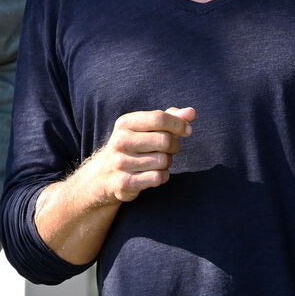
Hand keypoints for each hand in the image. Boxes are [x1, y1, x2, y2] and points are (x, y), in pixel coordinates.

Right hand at [76, 106, 195, 204]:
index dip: (179, 124)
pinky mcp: (124, 183)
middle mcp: (120, 141)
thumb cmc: (133, 146)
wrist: (103, 175)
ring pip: (163, 161)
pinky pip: (157, 177)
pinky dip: (162, 176)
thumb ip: (170, 118)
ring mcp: (120, 163)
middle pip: (164, 140)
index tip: (187, 130)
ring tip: (158, 162)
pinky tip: (154, 174)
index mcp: (125, 123)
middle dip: (174, 146)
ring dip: (167, 163)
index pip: (159, 118)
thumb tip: (191, 112)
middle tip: (169, 149)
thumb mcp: (146, 127)